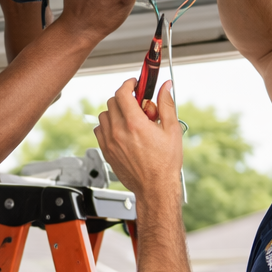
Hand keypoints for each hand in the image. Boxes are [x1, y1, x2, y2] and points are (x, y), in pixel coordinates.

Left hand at [95, 78, 183, 200]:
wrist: (155, 187)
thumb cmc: (165, 163)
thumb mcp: (172, 130)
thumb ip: (166, 104)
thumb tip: (165, 87)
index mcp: (135, 124)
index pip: (122, 92)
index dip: (129, 84)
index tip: (135, 83)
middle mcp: (119, 132)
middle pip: (112, 102)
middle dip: (125, 98)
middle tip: (139, 106)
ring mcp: (109, 142)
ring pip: (104, 115)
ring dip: (115, 112)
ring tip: (131, 120)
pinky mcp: (106, 151)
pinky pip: (99, 130)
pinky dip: (108, 126)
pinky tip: (122, 131)